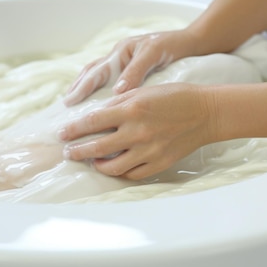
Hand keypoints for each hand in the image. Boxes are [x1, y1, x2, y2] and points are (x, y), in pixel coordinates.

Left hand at [59, 83, 213, 179]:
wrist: (205, 112)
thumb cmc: (174, 97)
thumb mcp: (144, 91)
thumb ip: (118, 104)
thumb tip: (95, 115)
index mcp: (131, 110)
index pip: (92, 122)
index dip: (73, 129)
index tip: (62, 133)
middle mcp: (137, 132)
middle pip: (96, 147)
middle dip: (77, 151)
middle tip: (68, 152)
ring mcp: (148, 151)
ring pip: (112, 167)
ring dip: (96, 165)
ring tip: (91, 161)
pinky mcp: (159, 163)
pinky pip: (132, 174)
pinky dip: (119, 172)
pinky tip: (113, 166)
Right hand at [63, 30, 191, 105]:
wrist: (191, 44)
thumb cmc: (173, 46)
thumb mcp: (154, 54)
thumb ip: (136, 71)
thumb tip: (117, 91)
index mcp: (121, 51)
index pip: (96, 70)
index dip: (82, 87)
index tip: (71, 101)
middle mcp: (119, 57)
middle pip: (91, 73)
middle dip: (77, 88)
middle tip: (65, 105)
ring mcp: (125, 64)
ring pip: (98, 78)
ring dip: (86, 90)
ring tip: (74, 106)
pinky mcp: (133, 72)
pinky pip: (111, 83)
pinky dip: (102, 93)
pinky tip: (100, 107)